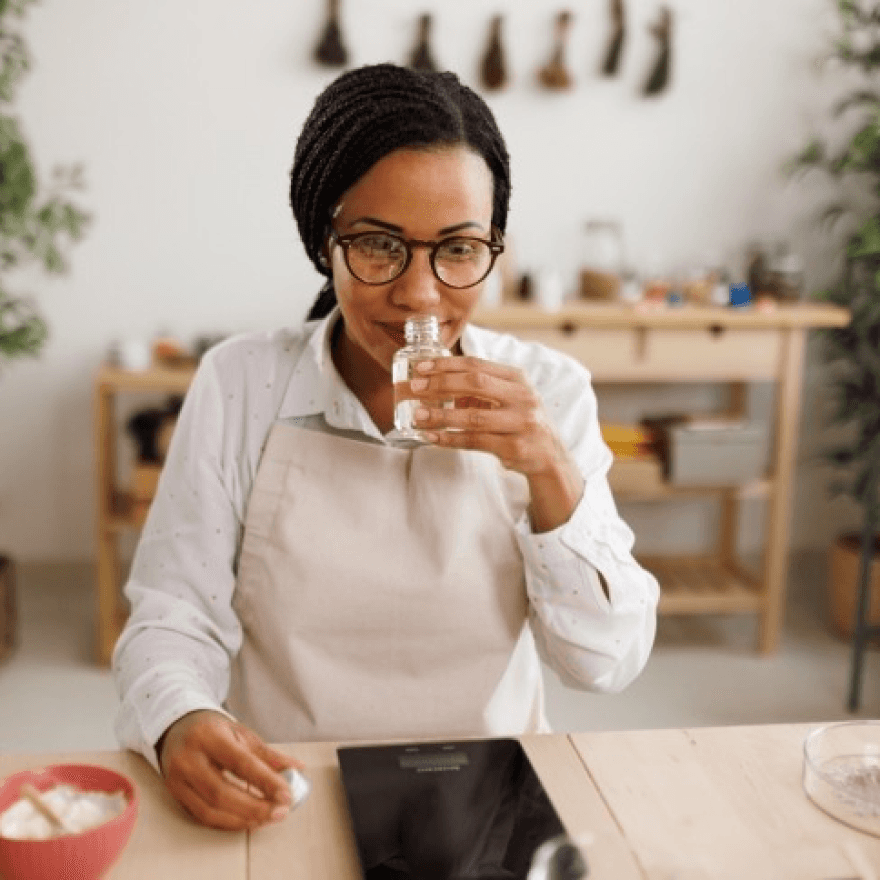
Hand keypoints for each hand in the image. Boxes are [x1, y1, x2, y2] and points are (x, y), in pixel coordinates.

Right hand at [156, 709, 304, 830]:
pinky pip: (203, 817)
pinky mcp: (176, 795)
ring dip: (243, 820)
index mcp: (208, 736)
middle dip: (255, 807)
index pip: (240, 763)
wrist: (178, 729)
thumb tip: (295, 768)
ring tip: (267, 818)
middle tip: (279, 811)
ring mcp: (178, 779)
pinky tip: (247, 821)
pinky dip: (228, 823)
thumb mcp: (241, 733)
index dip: (265, 781)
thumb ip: (267, 754)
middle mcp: (188, 759)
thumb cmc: (212, 730)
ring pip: (210, 811)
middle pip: (221, 793)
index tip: (286, 794)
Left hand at [406, 356, 583, 531]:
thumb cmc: (519, 421)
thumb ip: (479, 387)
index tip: (420, 367)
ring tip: (417, 416)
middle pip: (475, 384)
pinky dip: (450, 439)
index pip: (476, 364)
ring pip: (473, 417)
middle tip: (415, 388)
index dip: (446, 365)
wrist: (549, 454)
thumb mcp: (507, 396)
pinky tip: (432, 437)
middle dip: (440, 384)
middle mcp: (522, 397)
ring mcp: (520, 422)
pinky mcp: (515, 447)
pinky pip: (475, 442)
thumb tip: (433, 382)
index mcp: (517, 378)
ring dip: (441, 416)